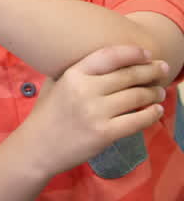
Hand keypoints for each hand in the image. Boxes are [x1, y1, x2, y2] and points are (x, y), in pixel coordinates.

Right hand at [21, 45, 166, 176]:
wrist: (37, 147)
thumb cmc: (46, 115)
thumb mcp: (54, 85)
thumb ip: (75, 72)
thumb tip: (105, 60)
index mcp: (72, 75)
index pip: (109, 56)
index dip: (132, 53)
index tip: (147, 54)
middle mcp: (85, 90)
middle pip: (128, 76)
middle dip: (150, 72)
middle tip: (162, 69)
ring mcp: (96, 113)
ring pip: (137, 97)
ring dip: (154, 93)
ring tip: (159, 91)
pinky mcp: (105, 133)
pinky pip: (138, 120)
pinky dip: (152, 114)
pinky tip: (156, 110)